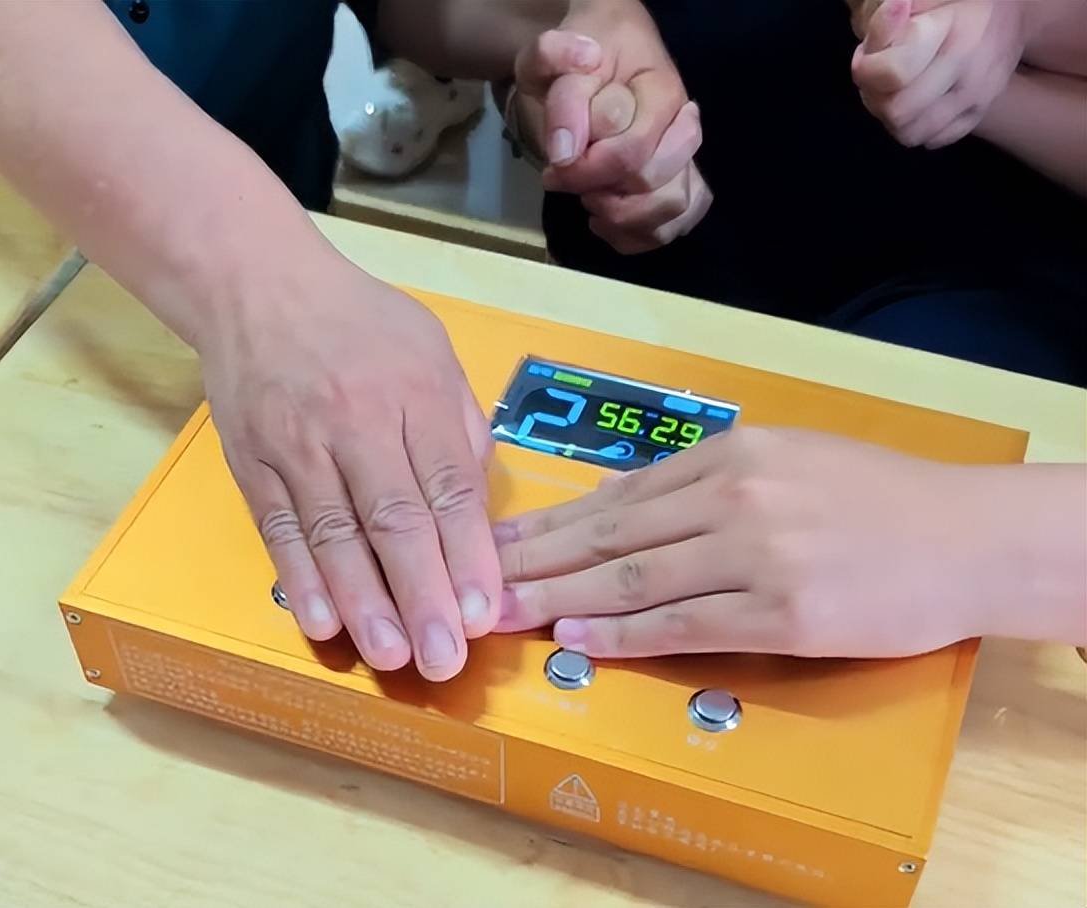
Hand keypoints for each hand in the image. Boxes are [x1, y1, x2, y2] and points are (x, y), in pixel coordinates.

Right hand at [202, 264, 499, 681]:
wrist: (258, 285)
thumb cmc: (361, 322)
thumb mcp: (434, 351)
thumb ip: (460, 428)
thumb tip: (478, 510)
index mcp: (416, 392)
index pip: (449, 486)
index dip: (468, 555)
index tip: (483, 613)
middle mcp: (357, 420)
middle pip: (395, 520)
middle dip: (424, 596)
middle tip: (444, 660)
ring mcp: (298, 443)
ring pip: (335, 534)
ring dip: (364, 603)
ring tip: (392, 657)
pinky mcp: (252, 461)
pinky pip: (279, 528)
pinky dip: (302, 578)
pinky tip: (323, 622)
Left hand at [493, 428, 989, 658]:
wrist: (968, 536)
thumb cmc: (878, 496)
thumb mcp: (788, 459)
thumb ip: (709, 481)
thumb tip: (627, 509)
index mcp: (731, 454)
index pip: (616, 494)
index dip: (549, 523)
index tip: (498, 540)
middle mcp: (734, 497)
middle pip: (607, 533)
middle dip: (532, 560)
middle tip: (471, 578)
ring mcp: (756, 555)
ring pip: (633, 578)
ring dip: (558, 597)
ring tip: (502, 611)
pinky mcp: (783, 614)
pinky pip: (685, 624)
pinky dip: (624, 632)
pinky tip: (578, 636)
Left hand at [513, 0, 710, 252]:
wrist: (599, 57)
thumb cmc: (576, 62)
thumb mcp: (550, 60)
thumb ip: (554, 82)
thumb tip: (566, 148)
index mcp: (661, 92)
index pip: (633, 153)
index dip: (586, 171)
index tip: (553, 168)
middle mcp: (683, 128)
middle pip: (656, 186)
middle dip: (604, 196)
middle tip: (570, 182)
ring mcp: (685, 158)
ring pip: (674, 210)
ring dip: (624, 220)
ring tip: (591, 204)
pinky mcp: (680, 185)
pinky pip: (674, 227)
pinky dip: (637, 237)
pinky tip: (605, 222)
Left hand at [851, 0, 1027, 148]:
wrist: (1008, 11)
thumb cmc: (953, 3)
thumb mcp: (923, 0)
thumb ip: (895, 18)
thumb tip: (895, 10)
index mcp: (956, 33)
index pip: (893, 74)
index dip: (867, 69)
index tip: (867, 56)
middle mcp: (971, 70)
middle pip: (897, 113)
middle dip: (876, 98)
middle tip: (880, 77)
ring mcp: (979, 97)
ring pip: (911, 134)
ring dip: (893, 117)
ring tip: (897, 90)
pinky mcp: (979, 114)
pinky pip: (932, 140)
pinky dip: (917, 127)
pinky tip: (918, 102)